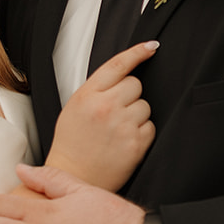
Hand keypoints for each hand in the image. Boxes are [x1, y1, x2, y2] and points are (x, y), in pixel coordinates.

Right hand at [46, 41, 156, 189]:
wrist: (74, 176)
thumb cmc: (72, 143)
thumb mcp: (74, 106)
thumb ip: (97, 89)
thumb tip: (122, 74)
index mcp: (87, 95)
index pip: (118, 65)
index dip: (137, 52)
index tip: (151, 47)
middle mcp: (106, 107)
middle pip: (135, 84)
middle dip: (129, 94)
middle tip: (115, 111)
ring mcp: (122, 125)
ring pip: (145, 105)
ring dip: (136, 114)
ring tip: (117, 129)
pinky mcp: (136, 143)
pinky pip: (150, 126)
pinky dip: (141, 132)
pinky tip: (124, 140)